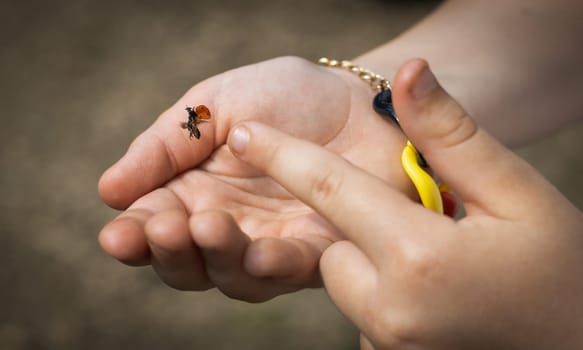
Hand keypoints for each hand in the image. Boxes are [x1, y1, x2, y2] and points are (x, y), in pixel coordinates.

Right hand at [98, 56, 412, 300]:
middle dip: (170, 251)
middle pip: (186, 262)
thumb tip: (109, 191)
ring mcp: (270, 242)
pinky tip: (258, 253)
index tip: (119, 235)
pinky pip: (290, 271)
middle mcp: (228, 226)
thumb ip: (165, 146)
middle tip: (165, 226)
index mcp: (195, 191)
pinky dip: (271, 266)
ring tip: (208, 225)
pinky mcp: (317, 252)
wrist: (360, 100)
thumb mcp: (215, 105)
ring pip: (231, 276)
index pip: (152, 224)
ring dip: (216, 258)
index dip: (133, 235)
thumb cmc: (286, 97)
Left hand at [227, 59, 582, 346]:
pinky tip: (431, 293)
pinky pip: (363, 312)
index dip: (283, 155)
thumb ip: (452, 134)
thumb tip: (409, 73)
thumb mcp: (514, 191)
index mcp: (419, 256)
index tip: (245, 133)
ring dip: (370, 260)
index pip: (329, 191)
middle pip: (331, 246)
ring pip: (343, 280)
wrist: (578, 343)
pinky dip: (383, 294)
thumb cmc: (560, 267)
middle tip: (416, 222)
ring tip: (432, 260)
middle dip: (354, 225)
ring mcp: (389, 343)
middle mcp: (391, 310)